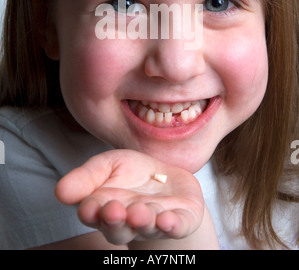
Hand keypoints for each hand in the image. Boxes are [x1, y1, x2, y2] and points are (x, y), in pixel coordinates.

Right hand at [55, 149, 213, 247]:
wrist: (166, 177)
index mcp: (105, 209)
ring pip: (147, 227)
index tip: (89, 207)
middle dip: (116, 221)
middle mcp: (128, 222)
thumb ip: (86, 177)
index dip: (92, 212)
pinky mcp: (181, 221)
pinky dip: (173, 226)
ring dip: (143, 221)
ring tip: (140, 212)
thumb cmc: (131, 173)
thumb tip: (60, 191)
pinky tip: (168, 220)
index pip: (94, 215)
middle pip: (118, 228)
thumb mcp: (106, 165)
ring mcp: (155, 223)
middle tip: (114, 210)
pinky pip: (178, 227)